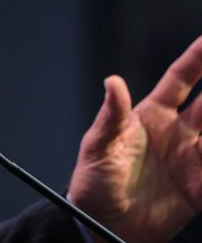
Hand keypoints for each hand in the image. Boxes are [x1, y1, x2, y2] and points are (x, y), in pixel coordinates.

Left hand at [68, 36, 201, 242]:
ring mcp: (192, 159)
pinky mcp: (200, 188)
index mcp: (152, 116)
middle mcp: (178, 133)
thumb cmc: (94, 181)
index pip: (181, 80)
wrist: (101, 225)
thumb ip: (111, 115)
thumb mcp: (98, 146)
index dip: (197, 59)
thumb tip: (112, 81)